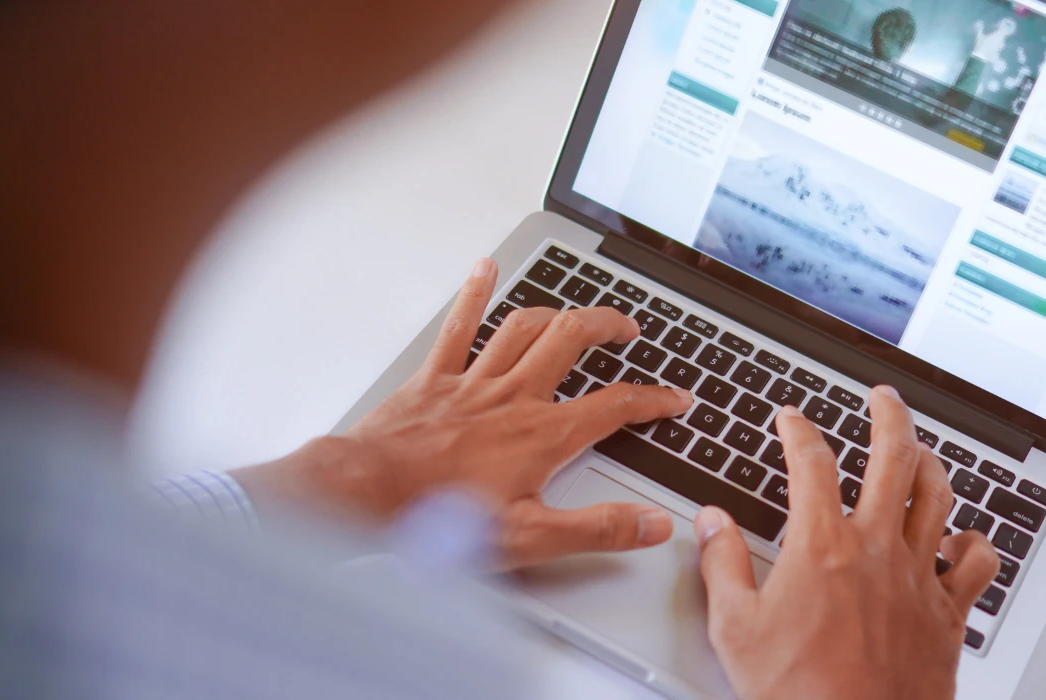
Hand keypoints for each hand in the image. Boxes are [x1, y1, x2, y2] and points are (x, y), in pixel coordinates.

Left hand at [232, 258, 693, 568]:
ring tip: (575, 310)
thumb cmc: (440, 519)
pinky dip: (474, 295)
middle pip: (572, 342)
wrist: (369, 495)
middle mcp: (513, 398)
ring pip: (524, 328)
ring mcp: (473, 382)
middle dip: (607, 326)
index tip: (675, 398)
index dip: (653, 400)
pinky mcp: (435, 379)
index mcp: (542, 435)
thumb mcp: (532, 538)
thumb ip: (597, 528)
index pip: (615, 406)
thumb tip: (652, 525)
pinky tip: (484, 270)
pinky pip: (459, 326)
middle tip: (628, 328)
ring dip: (555, 312)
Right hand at [693, 387, 998, 699]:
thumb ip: (721, 565)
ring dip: (931, 463)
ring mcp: (918, 580)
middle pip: (894, 457)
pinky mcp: (947, 615)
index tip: (791, 417)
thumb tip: (712, 524)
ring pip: (939, 497)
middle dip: (888, 415)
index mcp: (822, 547)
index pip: (812, 462)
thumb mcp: (735, 628)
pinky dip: (976, 543)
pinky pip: (977, 565)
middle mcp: (877, 551)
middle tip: (882, 397)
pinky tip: (967, 538)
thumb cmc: (799, 695)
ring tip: (922, 449)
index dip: (798, 429)